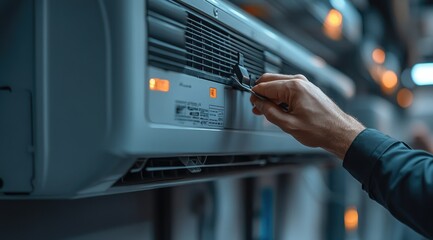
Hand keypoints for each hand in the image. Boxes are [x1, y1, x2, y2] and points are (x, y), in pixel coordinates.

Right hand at [250, 73, 364, 158]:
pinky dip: (280, 96)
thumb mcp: (288, 124)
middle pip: (270, 80)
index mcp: (293, 87)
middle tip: (256, 107)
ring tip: (266, 111)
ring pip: (278, 84)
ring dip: (270, 96)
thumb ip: (269, 112)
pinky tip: (278, 109)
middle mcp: (299, 81)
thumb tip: (258, 103)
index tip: (252, 105)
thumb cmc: (320, 129)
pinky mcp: (308, 88)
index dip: (255, 96)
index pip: (265, 86)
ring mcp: (304, 84)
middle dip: (261, 93)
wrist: (339, 132)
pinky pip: (287, 88)